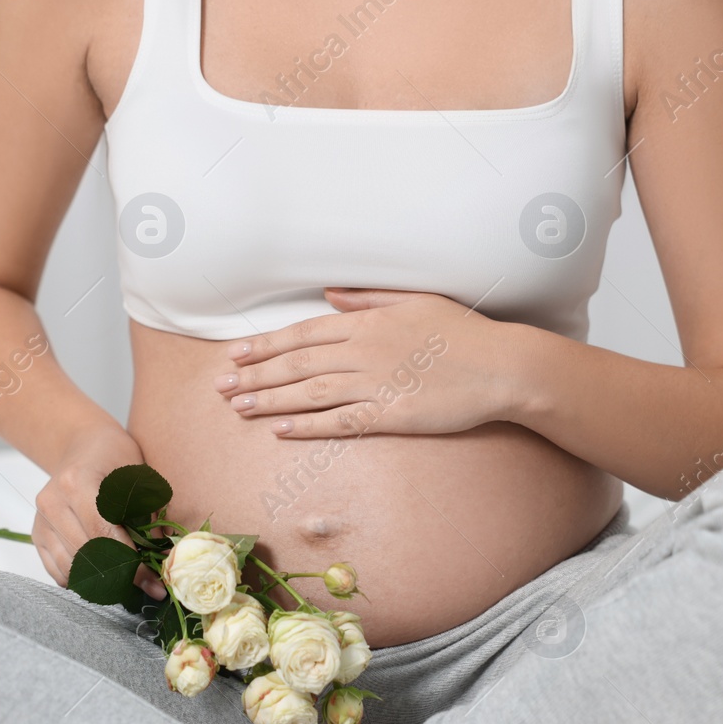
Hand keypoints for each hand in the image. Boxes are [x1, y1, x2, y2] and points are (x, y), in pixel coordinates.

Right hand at [33, 426, 166, 598]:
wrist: (82, 446)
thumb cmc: (115, 458)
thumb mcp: (140, 477)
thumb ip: (148, 516)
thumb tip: (161, 557)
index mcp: (77, 482)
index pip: (102, 535)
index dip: (129, 562)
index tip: (152, 579)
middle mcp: (52, 502)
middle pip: (87, 555)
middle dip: (120, 575)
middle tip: (148, 585)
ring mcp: (40, 520)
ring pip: (71, 568)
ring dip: (102, 581)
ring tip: (129, 582)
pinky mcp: (37, 535)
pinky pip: (58, 571)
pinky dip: (82, 579)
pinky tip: (104, 575)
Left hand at [213, 288, 517, 438]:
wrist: (502, 366)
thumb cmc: (463, 333)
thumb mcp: (416, 300)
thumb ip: (368, 298)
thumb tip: (330, 293)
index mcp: (367, 322)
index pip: (303, 333)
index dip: (265, 345)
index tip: (236, 353)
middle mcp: (364, 351)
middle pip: (296, 363)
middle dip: (254, 374)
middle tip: (220, 386)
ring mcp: (376, 384)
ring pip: (309, 392)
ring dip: (269, 400)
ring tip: (237, 408)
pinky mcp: (391, 415)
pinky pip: (340, 421)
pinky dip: (307, 425)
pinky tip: (280, 429)